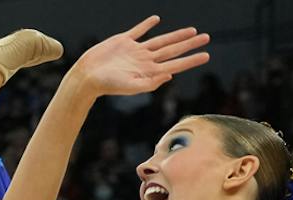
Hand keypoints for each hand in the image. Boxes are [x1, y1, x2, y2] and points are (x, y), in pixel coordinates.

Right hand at [69, 18, 208, 97]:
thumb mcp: (130, 87)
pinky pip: (138, 31)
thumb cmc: (106, 85)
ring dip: (176, 35)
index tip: (206, 55)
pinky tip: (156, 19)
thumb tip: (169, 76)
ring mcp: (135, 50)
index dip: (191, 60)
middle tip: (207, 38)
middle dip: (189, 44)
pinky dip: (147, 25)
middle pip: (173, 50)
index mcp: (149, 71)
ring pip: (161, 41)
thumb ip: (150, 84)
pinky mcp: (123, 41)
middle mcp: (145, 60)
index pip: (175, 64)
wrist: (85, 77)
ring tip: (192, 31)